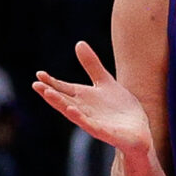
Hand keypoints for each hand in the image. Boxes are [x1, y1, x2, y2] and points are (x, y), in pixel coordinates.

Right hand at [34, 41, 155, 159]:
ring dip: (60, 104)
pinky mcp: (105, 133)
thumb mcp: (105, 81)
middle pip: (64, 100)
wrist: (139, 130)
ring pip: (73, 113)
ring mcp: (93, 122)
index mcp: (83, 98)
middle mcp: (85, 110)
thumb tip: (79, 43)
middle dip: (50, 93)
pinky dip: (81, 119)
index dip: (51, 82)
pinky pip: (91, 126)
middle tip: (36, 84)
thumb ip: (92, 65)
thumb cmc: (120, 109)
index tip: (39, 74)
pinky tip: (72, 110)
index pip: (63, 89)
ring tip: (48, 94)